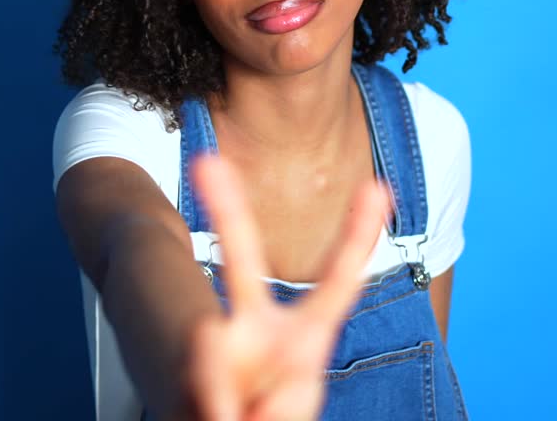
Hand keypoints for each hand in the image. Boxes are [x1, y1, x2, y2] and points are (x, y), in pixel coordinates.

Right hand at [179, 154, 389, 420]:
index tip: (378, 188)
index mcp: (303, 338)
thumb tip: (220, 374)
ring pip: (208, 356)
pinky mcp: (178, 382)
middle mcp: (256, 332)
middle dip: (226, 208)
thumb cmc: (268, 417)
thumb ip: (279, 398)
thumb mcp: (291, 410)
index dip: (357, 237)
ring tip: (238, 419)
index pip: (338, 283)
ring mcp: (214, 351)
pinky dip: (215, 416)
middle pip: (240, 260)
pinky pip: (200, 399)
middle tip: (208, 161)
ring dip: (229, 405)